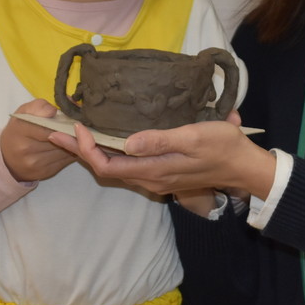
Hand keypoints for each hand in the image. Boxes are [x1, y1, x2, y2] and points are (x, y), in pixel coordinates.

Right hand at [0, 99, 76, 181]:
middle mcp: (26, 149)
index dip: (61, 121)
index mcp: (20, 129)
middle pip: (59, 137)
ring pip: (66, 149)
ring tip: (77, 134)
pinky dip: (72, 151)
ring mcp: (36, 163)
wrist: (8, 159)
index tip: (69, 117)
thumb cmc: (19, 131)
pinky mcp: (46, 172)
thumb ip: (41, 106)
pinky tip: (72, 146)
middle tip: (78, 125)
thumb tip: (61, 106)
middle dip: (70, 131)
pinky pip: (67, 159)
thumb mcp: (24, 113)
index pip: (47, 125)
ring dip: (74, 141)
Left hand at [49, 111, 275, 200]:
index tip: (76, 127)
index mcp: (153, 170)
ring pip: (116, 167)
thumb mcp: (193, 137)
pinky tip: (110, 138)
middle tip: (59, 131)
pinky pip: (128, 165)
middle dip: (80, 150)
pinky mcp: (163, 171)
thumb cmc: (222, 148)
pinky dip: (111, 152)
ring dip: (94, 151)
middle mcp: (150, 177)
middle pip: (105, 168)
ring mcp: (157, 176)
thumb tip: (127, 142)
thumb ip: (160, 141)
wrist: (245, 168)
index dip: (86, 148)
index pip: (106, 164)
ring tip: (77, 133)